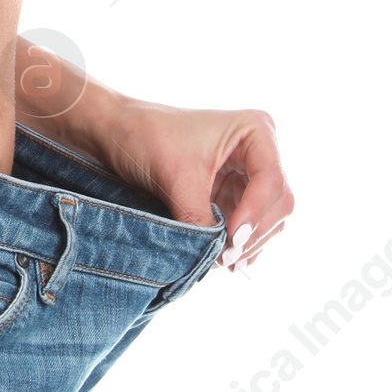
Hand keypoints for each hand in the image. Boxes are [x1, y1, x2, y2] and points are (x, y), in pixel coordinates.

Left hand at [12, 41, 291, 268]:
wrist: (114, 133)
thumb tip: (220, 258)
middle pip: (277, 202)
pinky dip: (240, 244)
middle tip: (225, 258)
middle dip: (254, 232)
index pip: (271, 180)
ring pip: (268, 219)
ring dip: (248, 243)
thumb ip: (202, 219)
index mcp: (255, 130)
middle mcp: (260, 151)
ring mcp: (249, 175)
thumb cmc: (145, 137)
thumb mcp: (177, 179)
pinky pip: (251, 227)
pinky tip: (224, 258)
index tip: (232, 240)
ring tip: (221, 261)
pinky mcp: (234, 195)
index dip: (255, 213)